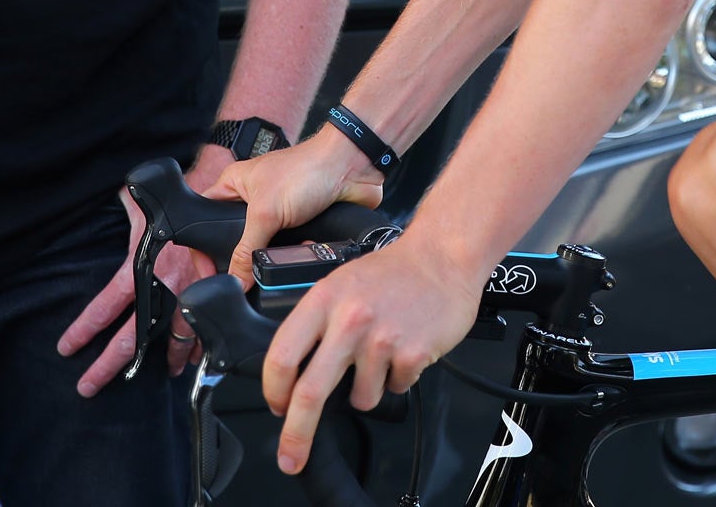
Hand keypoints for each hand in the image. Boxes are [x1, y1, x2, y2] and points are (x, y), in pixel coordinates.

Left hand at [57, 147, 232, 393]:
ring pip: (175, 340)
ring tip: (162, 374)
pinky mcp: (215, 292)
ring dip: (166, 360)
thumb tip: (121, 198)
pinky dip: (203, 344)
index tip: (67, 347)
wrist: (225, 196)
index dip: (83, 330)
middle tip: (89, 385)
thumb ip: (130, 212)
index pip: (104, 308)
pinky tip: (200, 355)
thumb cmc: (183, 198)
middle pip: (130, 339)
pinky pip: (207, 326)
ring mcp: (191, 295)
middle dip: (107, 366)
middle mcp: (164, 289)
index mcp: (140, 269)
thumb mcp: (145, 206)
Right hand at [219, 131, 383, 285]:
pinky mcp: (298, 226)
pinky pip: (287, 251)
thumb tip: (235, 280)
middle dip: (242, 258)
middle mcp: (252, 200)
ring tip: (274, 262)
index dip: (201, 248)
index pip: (204, 220)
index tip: (208, 274)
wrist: (352, 168)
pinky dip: (293, 256)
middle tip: (242, 276)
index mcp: (234, 185)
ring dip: (270, 258)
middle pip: (233, 241)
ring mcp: (276, 214)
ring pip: (262, 250)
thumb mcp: (266, 211)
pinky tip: (298, 254)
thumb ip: (247, 249)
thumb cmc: (308, 168)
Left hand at [260, 233, 481, 474]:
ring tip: (382, 354)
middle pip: (310, 393)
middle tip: (291, 457)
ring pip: (360, 398)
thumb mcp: (340, 284)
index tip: (277, 407)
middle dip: (297, 434)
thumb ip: (316, 323)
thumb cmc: (391, 272)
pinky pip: (395, 388)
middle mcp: (349, 320)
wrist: (442, 257)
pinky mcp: (413, 354)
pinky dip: (399, 377)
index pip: (282, 356)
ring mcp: (382, 339)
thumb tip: (293, 372)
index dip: (273, 391)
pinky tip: (405, 348)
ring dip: (368, 388)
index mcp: (324, 300)